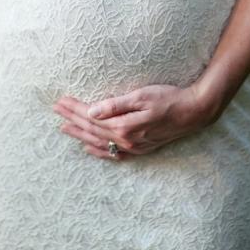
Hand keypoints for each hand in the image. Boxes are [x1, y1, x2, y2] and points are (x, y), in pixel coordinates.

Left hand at [52, 83, 216, 160]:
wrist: (193, 112)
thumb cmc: (169, 98)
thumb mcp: (141, 96)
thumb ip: (115, 105)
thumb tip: (91, 111)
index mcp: (124, 126)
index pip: (91, 116)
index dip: (74, 108)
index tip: (60, 101)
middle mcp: (126, 140)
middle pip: (92, 129)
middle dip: (72, 119)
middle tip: (56, 110)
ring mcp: (133, 147)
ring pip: (99, 141)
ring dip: (80, 134)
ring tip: (64, 128)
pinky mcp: (140, 148)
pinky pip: (113, 153)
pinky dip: (98, 151)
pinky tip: (88, 147)